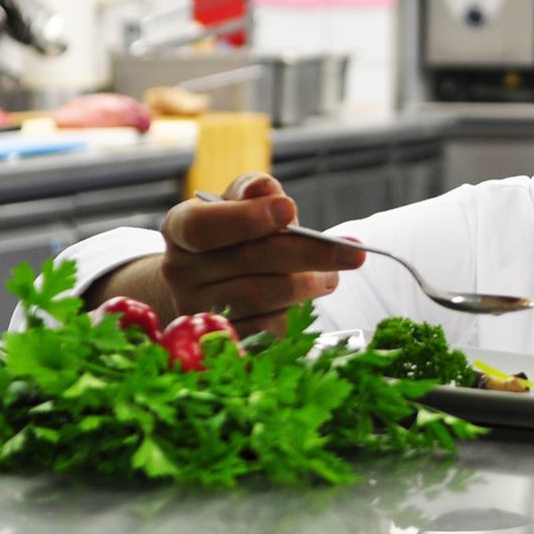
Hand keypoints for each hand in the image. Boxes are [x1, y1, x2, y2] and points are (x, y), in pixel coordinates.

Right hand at [157, 173, 364, 334]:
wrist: (207, 288)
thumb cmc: (233, 236)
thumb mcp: (239, 206)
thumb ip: (255, 192)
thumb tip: (267, 191)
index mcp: (179, 228)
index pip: (202, 226)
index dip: (245, 219)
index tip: (290, 210)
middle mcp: (180, 271)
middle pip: (246, 262)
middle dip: (307, 254)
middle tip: (353, 254)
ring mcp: (198, 312)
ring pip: (262, 297)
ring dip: (307, 285)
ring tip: (331, 277)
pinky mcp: (222, 342)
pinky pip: (268, 328)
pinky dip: (297, 313)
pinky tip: (308, 302)